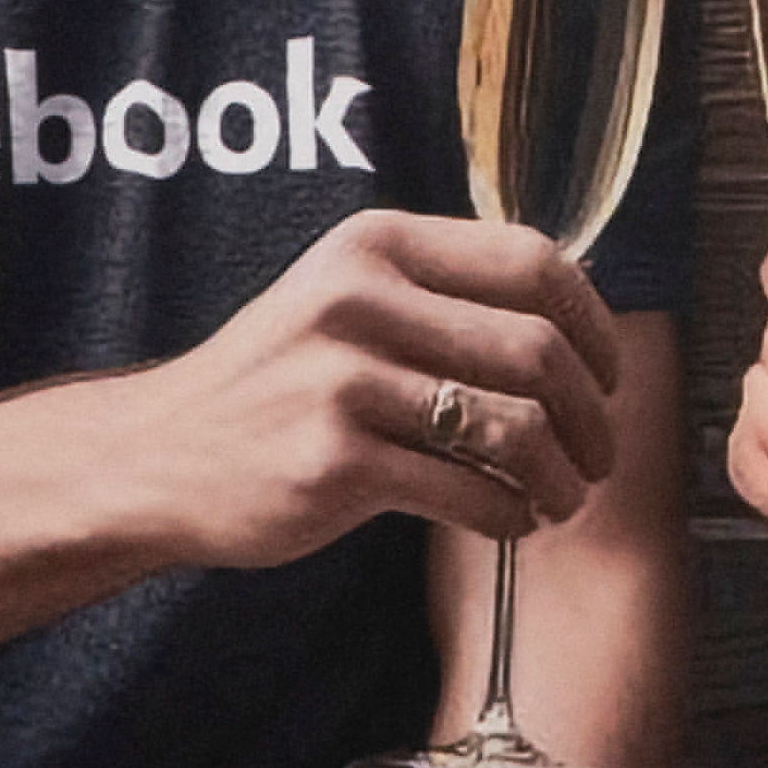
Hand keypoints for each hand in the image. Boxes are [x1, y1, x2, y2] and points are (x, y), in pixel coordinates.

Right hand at [129, 211, 623, 573]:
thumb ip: (438, 292)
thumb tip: (572, 311)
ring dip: (561, 474)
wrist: (158, 455)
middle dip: (591, 413)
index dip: (593, 322)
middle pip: (536, 347)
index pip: (532, 260)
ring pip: (512, 426)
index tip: (609, 373)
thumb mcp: (340, 297)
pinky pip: (466, 491)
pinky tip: (511, 522)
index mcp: (376, 244)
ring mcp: (344, 381)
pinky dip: (509, 515)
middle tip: (600, 453)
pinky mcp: (335, 463)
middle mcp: (360, 300)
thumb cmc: (272, 381)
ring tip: (565, 498)